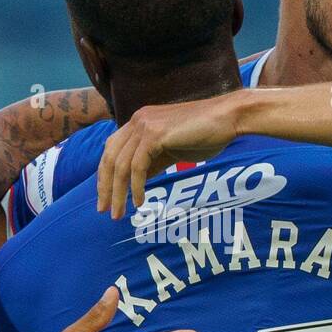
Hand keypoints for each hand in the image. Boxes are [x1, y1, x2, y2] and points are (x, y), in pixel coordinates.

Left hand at [96, 94, 240, 217]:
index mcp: (139, 122)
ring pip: (121, 165)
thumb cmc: (205, 134)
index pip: (111, 150)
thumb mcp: (171, 150)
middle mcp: (137, 120)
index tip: (105, 197)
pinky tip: (138, 202)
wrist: (227, 118)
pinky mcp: (155, 134)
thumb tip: (135, 181)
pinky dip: (136, 187)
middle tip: (104, 210)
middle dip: (105, 187)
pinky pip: (138, 167)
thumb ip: (152, 162)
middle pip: (110, 158)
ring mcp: (145, 125)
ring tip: (118, 214)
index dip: (105, 175)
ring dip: (118, 193)